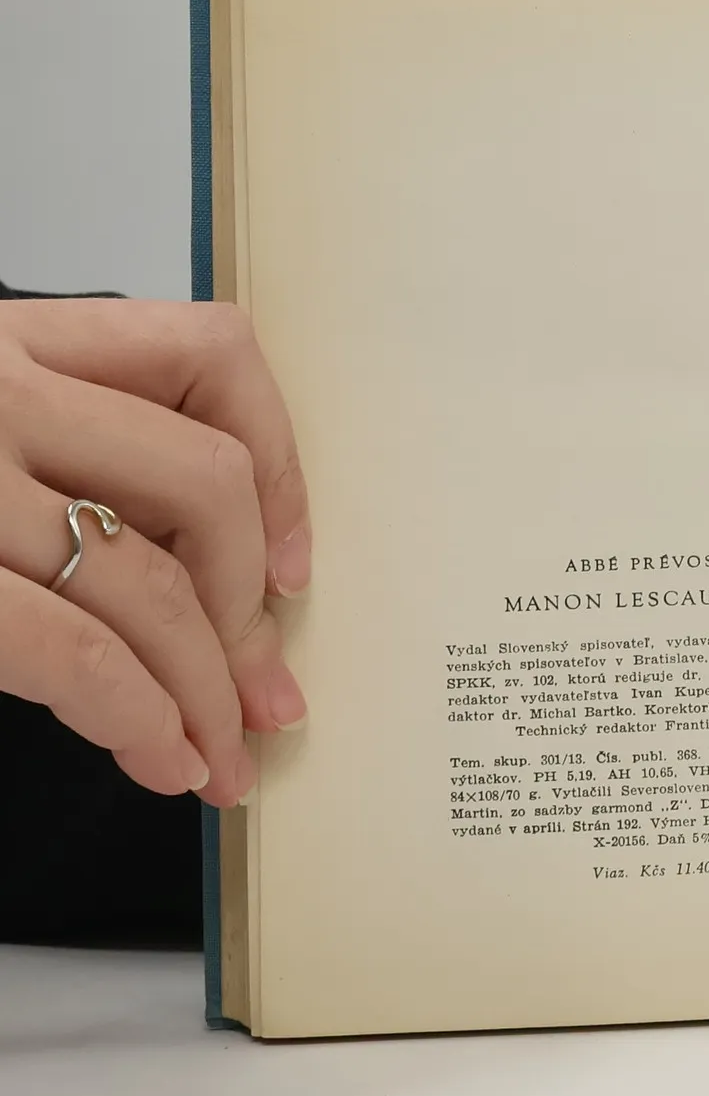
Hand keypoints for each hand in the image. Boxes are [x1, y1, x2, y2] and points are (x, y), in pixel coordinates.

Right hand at [0, 300, 309, 807]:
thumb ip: (60, 461)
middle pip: (208, 482)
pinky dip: (134, 711)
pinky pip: (65, 642)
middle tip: (264, 697)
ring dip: (205, 685)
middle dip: (249, 610)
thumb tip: (212, 587)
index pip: (212, 354)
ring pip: (149, 573)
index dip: (283, 465)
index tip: (295, 563)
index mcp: (13, 341)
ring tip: (217, 754)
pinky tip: (155, 754)